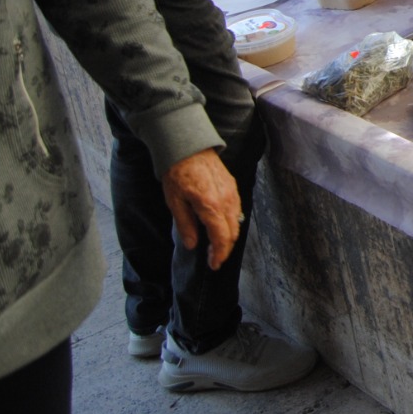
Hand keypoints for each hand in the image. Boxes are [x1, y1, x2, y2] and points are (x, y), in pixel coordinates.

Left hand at [161, 149, 241, 269]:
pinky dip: (232, 223)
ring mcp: (232, 193)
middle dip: (226, 249)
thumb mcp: (174, 202)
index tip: (213, 265)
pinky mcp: (233, 186)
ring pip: (238, 222)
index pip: (221, 237)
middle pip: (233, 232)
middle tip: (215, 259)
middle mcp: (226, 201)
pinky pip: (237, 210)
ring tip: (218, 245)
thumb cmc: (178, 174)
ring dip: (230, 236)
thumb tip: (193, 245)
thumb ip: (185, 225)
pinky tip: (222, 226)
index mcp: (210, 206)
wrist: (189, 148)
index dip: (219, 254)